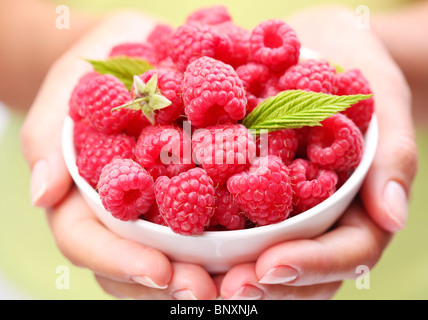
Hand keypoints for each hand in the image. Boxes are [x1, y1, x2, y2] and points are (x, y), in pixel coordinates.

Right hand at [20, 10, 216, 299]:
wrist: (134, 51)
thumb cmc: (92, 70)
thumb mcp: (64, 91)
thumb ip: (46, 140)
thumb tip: (44, 193)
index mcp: (82, 195)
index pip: (88, 241)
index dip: (121, 261)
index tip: (159, 271)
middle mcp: (120, 210)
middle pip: (133, 263)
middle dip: (168, 283)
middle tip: (206, 291)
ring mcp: (156, 205)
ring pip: (171, 255)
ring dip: (201, 273)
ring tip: (235, 281)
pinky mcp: (190, 188)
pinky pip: (206, 222)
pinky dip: (225, 241)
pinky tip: (252, 247)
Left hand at [219, 5, 417, 298]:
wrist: (314, 50)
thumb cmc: (353, 68)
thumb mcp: (381, 97)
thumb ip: (393, 155)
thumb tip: (392, 217)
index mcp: (358, 206)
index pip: (346, 252)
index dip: (311, 266)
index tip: (272, 267)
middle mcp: (319, 219)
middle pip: (300, 272)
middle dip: (264, 285)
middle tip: (225, 288)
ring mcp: (283, 211)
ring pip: (264, 261)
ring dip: (230, 275)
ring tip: (195, 281)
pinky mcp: (248, 196)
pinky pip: (232, 227)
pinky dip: (210, 243)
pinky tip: (182, 246)